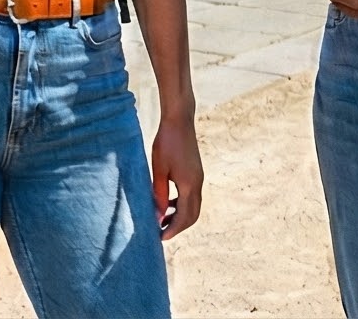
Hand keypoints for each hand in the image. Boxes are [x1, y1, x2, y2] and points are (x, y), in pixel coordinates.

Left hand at [151, 116, 204, 238]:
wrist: (179, 120)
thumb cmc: (166, 143)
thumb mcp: (159, 170)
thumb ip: (159, 194)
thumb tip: (158, 216)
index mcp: (189, 185)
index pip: (184, 217)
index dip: (173, 229)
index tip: (160, 238)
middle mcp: (198, 184)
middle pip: (192, 215)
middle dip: (178, 226)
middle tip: (161, 233)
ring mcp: (199, 178)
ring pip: (193, 206)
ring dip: (180, 216)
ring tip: (162, 219)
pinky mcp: (196, 172)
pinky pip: (192, 196)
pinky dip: (181, 204)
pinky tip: (168, 202)